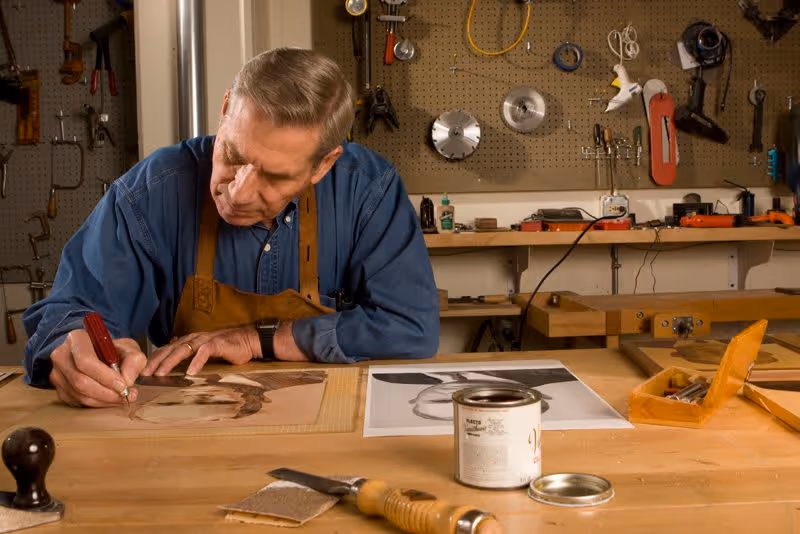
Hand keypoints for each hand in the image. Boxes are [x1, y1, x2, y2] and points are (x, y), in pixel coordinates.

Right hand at [50, 330, 145, 407]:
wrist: (98, 354)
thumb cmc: (112, 350)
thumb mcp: (128, 348)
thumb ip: (134, 360)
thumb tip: (128, 379)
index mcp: (77, 338)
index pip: (85, 360)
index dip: (105, 376)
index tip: (124, 385)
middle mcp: (61, 355)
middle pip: (80, 380)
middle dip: (107, 392)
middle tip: (126, 395)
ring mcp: (57, 373)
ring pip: (79, 394)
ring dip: (104, 400)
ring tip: (123, 397)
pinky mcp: (59, 389)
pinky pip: (77, 402)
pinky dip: (98, 404)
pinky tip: (111, 399)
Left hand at [141, 326, 259, 376]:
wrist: (249, 341)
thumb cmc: (227, 349)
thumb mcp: (205, 353)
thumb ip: (191, 357)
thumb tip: (176, 369)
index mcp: (189, 341)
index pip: (167, 349)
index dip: (154, 359)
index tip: (142, 372)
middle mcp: (194, 339)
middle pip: (170, 349)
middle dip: (156, 361)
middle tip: (144, 374)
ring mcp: (205, 340)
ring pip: (183, 350)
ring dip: (170, 362)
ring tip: (160, 373)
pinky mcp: (218, 344)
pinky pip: (204, 352)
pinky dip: (196, 362)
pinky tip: (190, 372)